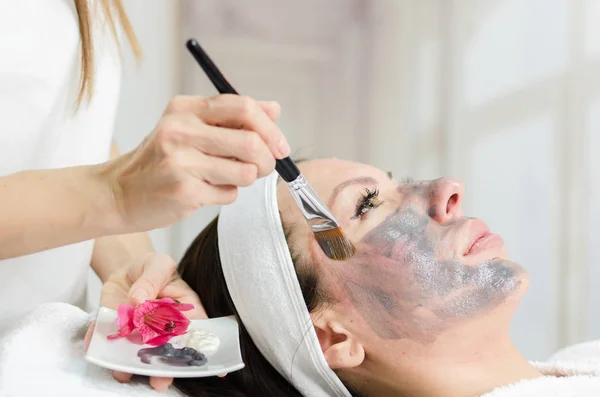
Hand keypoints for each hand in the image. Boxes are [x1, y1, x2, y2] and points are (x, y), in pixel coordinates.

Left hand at [84, 253, 204, 391]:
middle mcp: (163, 329)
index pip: (196, 332)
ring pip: (137, 354)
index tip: (209, 368)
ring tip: (123, 373)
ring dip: (130, 365)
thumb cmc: (151, 266)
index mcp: (184, 312)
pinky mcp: (117, 332)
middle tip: (159, 380)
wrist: (125, 268)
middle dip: (164, 368)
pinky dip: (102, 348)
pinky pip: (109, 343)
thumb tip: (139, 300)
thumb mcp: (157, 264)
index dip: (203, 350)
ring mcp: (139, 333)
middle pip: (167, 351)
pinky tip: (96, 351)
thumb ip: (151, 280)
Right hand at [105, 95, 286, 232]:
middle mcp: (181, 131)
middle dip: (268, 159)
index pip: (243, 107)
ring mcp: (180, 162)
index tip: (279, 146)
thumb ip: (231, 116)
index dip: (270, 128)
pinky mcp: (183, 192)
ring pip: (245, 172)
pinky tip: (207, 192)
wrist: (118, 192)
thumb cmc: (160, 160)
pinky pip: (229, 195)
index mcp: (185, 109)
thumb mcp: (189, 126)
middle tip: (265, 168)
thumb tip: (275, 109)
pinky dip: (227, 195)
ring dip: (247, 179)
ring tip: (228, 179)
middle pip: (251, 142)